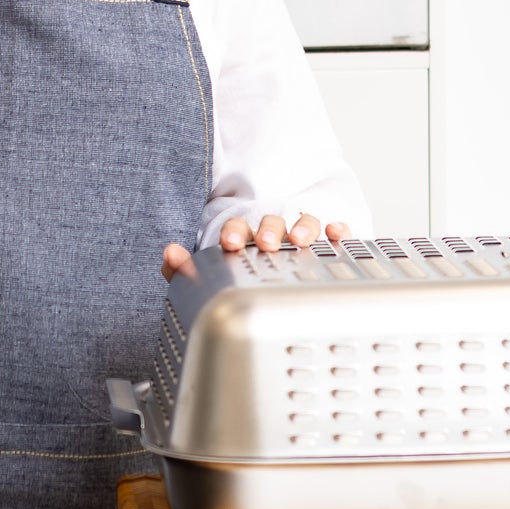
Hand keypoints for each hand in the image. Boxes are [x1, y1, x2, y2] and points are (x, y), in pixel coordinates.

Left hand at [160, 213, 349, 279]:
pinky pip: (336, 234)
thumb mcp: (206, 275)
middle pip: (271, 224)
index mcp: (242, 239)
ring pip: (304, 224)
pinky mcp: (326, 247)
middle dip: (268, 230)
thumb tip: (170, 253)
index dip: (234, 232)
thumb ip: (183, 269)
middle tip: (266, 243)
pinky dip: (339, 230)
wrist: (265, 284)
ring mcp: (299, 239)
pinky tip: (337, 232)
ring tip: (300, 239)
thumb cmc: (236, 277)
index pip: (237, 228)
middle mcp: (271, 236)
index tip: (230, 243)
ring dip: (303, 227)